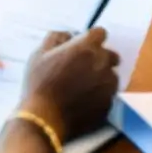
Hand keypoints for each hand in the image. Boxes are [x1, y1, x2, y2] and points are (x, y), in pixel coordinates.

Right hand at [20, 27, 119, 141]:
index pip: (100, 33)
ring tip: (82, 88)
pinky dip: (100, 96)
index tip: (82, 47)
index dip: (91, 39)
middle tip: (83, 68)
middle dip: (100, 59)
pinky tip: (84, 102)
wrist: (45, 119)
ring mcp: (109, 85)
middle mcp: (104, 63)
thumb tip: (68, 34)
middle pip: (111, 55)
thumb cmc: (39, 83)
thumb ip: (57, 38)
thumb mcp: (40, 54)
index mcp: (88, 47)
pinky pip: (108, 95)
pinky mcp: (109, 104)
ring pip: (111, 76)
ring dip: (101, 78)